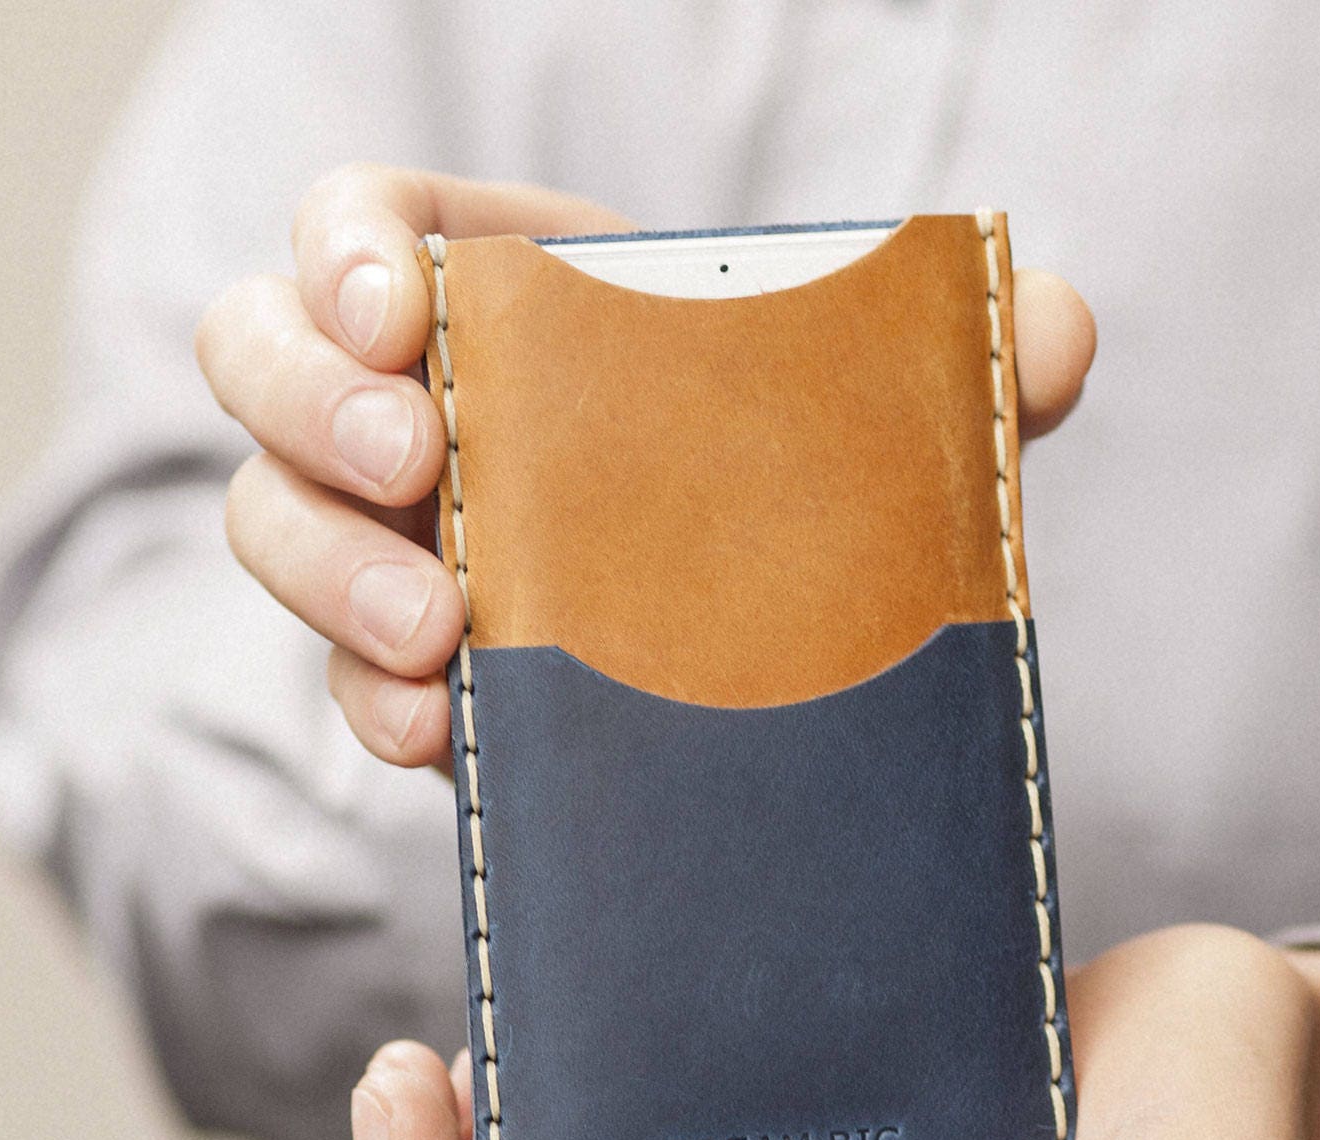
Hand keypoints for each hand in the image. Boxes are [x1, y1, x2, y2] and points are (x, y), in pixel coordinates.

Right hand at [196, 165, 1096, 768]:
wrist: (794, 642)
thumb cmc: (811, 477)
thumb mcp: (890, 412)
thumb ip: (969, 360)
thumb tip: (1058, 332)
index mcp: (509, 292)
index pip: (361, 223)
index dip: (341, 247)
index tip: (405, 308)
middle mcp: (424, 407)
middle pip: (261, 362)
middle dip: (311, 407)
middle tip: (421, 462)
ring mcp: (404, 542)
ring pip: (278, 527)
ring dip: (332, 576)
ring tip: (444, 632)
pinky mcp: (424, 671)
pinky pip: (347, 676)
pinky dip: (375, 704)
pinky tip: (443, 735)